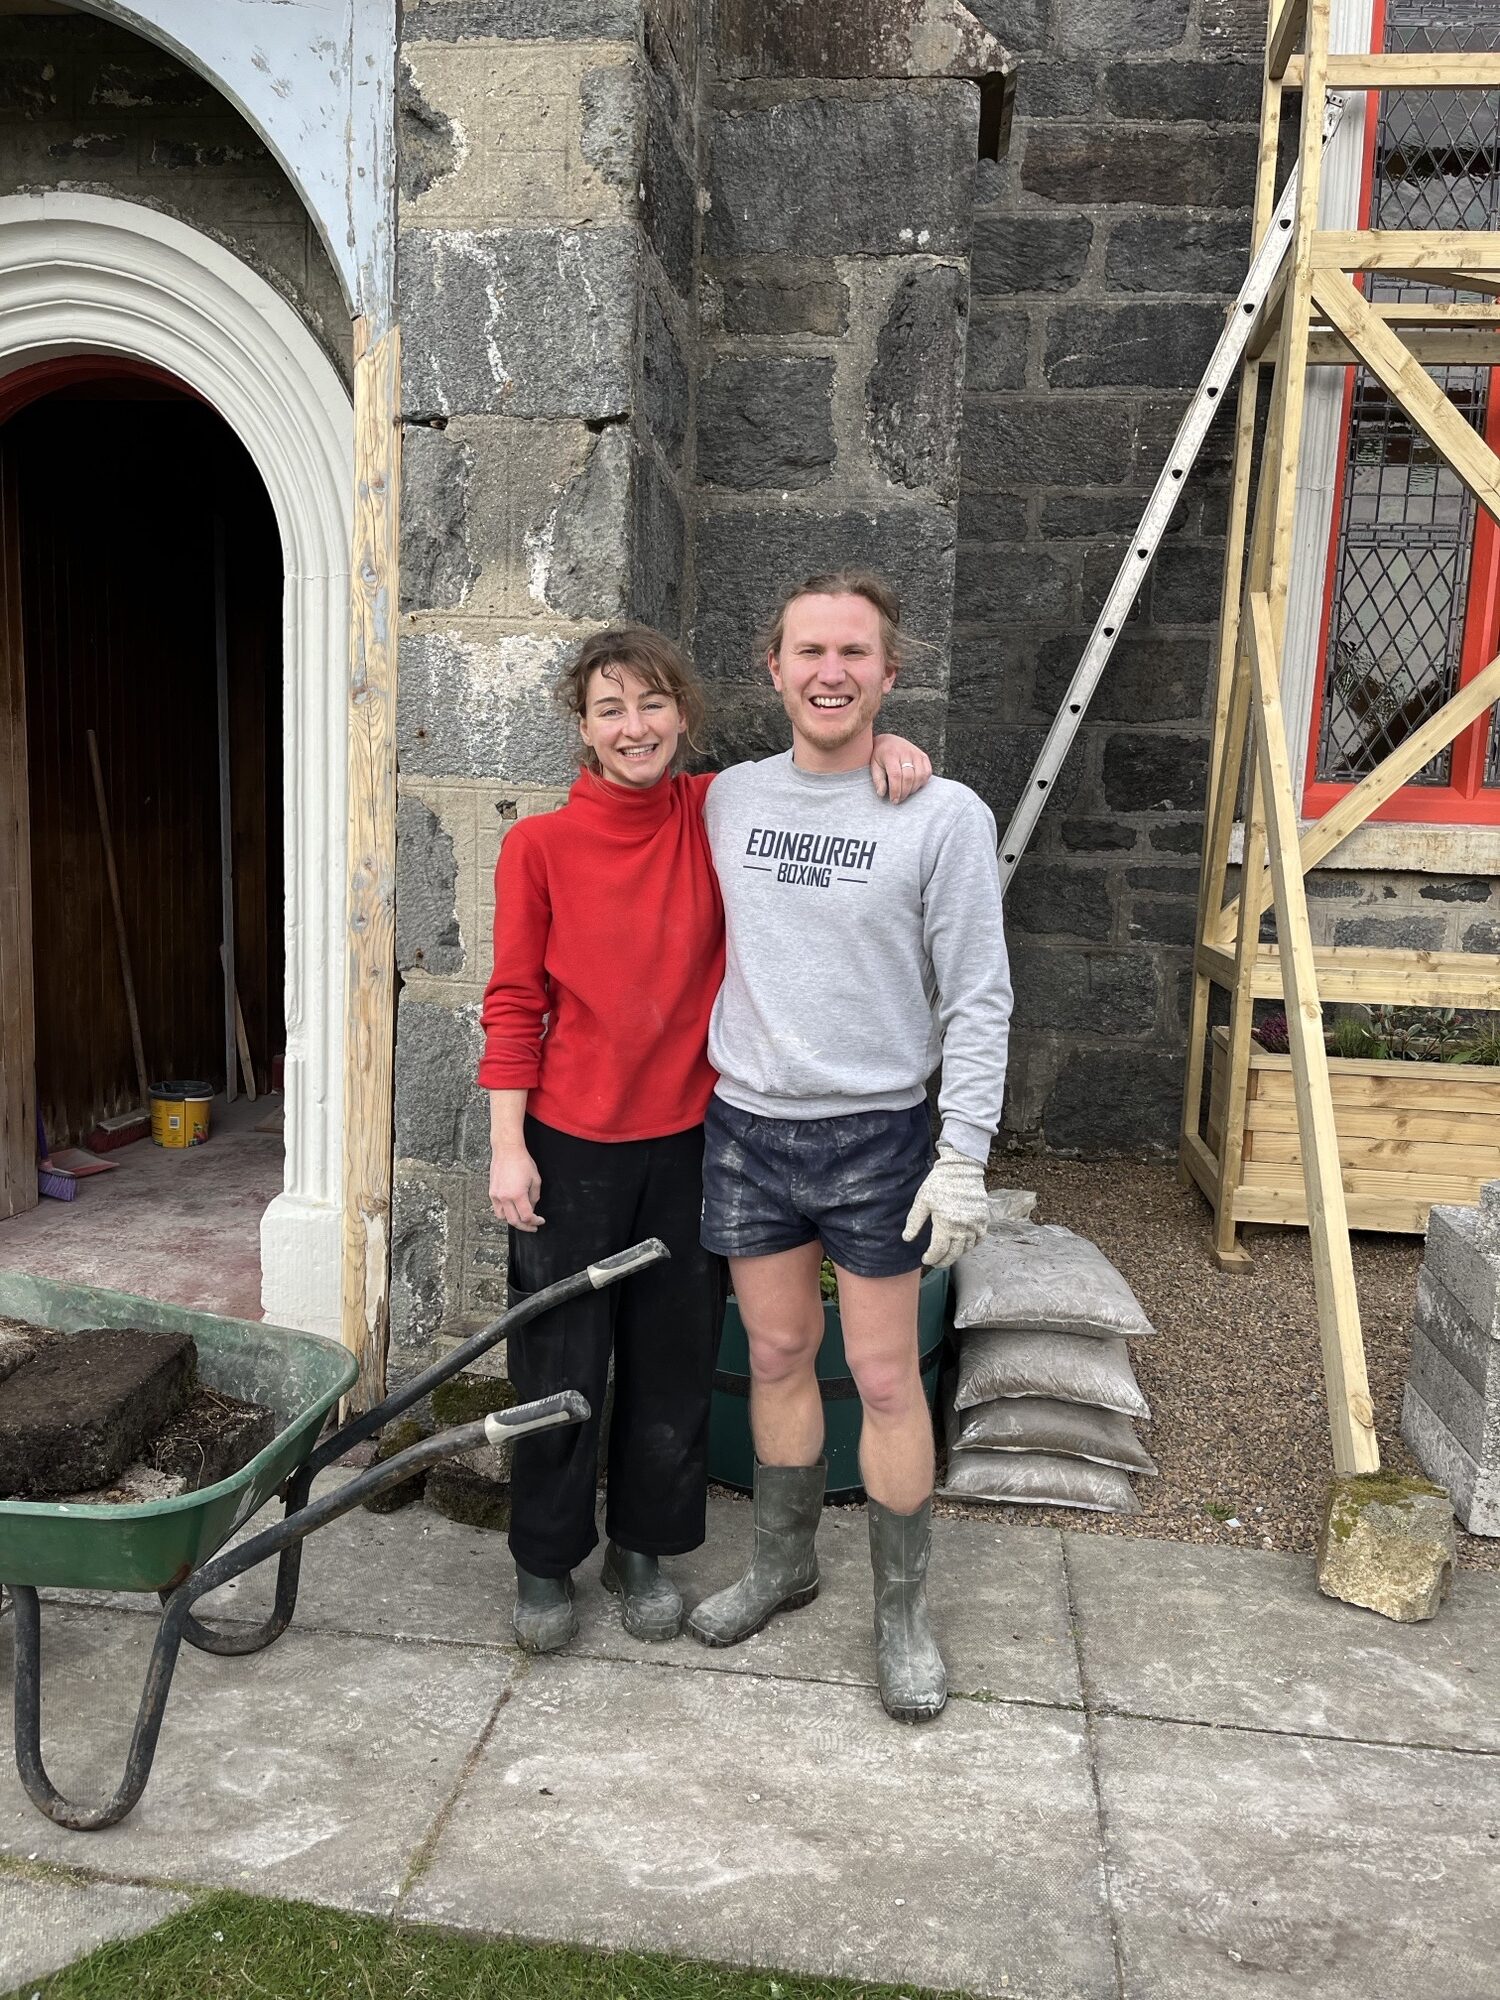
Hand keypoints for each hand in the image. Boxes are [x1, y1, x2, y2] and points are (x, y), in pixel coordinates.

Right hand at [490, 1144, 544, 1230]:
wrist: (507, 1150)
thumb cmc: (522, 1162)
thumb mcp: (536, 1180)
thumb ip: (535, 1197)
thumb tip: (532, 1207)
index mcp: (517, 1195)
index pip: (526, 1216)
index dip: (535, 1221)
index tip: (540, 1221)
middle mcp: (505, 1197)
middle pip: (514, 1221)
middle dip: (525, 1226)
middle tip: (532, 1225)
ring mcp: (497, 1196)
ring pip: (503, 1218)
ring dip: (513, 1221)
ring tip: (521, 1218)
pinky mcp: (492, 1192)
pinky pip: (497, 1209)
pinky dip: (505, 1213)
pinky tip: (512, 1210)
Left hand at [870, 733, 931, 803]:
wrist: (888, 741)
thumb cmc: (880, 755)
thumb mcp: (874, 765)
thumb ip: (878, 780)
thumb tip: (882, 794)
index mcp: (891, 754)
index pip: (896, 775)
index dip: (896, 790)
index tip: (894, 800)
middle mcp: (905, 752)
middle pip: (909, 777)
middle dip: (904, 792)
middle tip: (899, 799)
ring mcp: (916, 753)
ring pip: (920, 775)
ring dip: (913, 788)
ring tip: (906, 793)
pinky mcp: (923, 756)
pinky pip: (927, 772)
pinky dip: (923, 781)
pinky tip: (914, 785)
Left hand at [902, 1145, 987, 1267]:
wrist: (962, 1168)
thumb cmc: (939, 1182)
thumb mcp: (922, 1201)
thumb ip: (914, 1221)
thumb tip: (907, 1239)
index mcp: (946, 1224)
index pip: (939, 1250)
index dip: (932, 1258)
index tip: (925, 1259)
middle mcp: (963, 1227)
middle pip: (954, 1253)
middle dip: (943, 1261)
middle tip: (936, 1263)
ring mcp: (975, 1224)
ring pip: (967, 1248)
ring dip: (957, 1254)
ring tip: (948, 1254)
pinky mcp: (984, 1218)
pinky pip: (980, 1238)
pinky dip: (972, 1245)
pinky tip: (963, 1244)